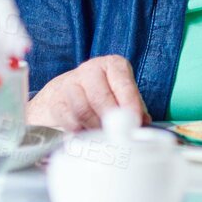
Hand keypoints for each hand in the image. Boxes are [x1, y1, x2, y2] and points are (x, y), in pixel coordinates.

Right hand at [25, 55, 149, 132]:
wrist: (63, 94)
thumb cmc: (99, 94)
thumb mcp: (121, 95)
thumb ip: (134, 108)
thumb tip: (144, 125)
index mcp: (113, 65)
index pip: (123, 84)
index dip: (130, 105)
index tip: (135, 122)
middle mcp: (91, 69)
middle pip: (101, 98)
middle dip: (111, 120)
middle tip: (119, 135)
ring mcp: (70, 84)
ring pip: (83, 110)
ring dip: (95, 128)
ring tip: (103, 137)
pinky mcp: (56, 101)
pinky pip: (69, 121)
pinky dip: (79, 132)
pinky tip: (86, 135)